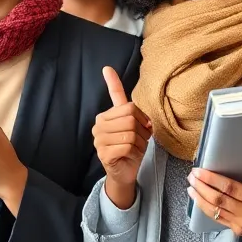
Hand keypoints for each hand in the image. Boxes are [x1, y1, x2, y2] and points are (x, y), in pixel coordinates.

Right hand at [92, 66, 151, 208]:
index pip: (122, 102)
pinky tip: (130, 155)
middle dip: (142, 130)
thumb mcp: (133, 126)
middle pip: (130, 116)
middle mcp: (99, 126)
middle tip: (141, 139)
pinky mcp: (104, 153)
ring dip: (140, 142)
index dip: (129, 100)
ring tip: (136, 148)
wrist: (124, 172)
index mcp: (105, 117)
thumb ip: (130, 110)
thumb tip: (109, 72)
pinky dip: (135, 151)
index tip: (107, 68)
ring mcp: (99, 140)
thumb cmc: (130, 148)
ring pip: (130, 132)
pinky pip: (127, 145)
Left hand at [190, 159, 241, 241]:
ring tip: (190, 186)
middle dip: (201, 187)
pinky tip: (199, 200)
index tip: (199, 171)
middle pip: (218, 199)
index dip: (212, 179)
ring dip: (200, 198)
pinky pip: (218, 219)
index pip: (230, 188)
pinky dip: (206, 209)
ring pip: (215, 210)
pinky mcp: (238, 230)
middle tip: (191, 176)